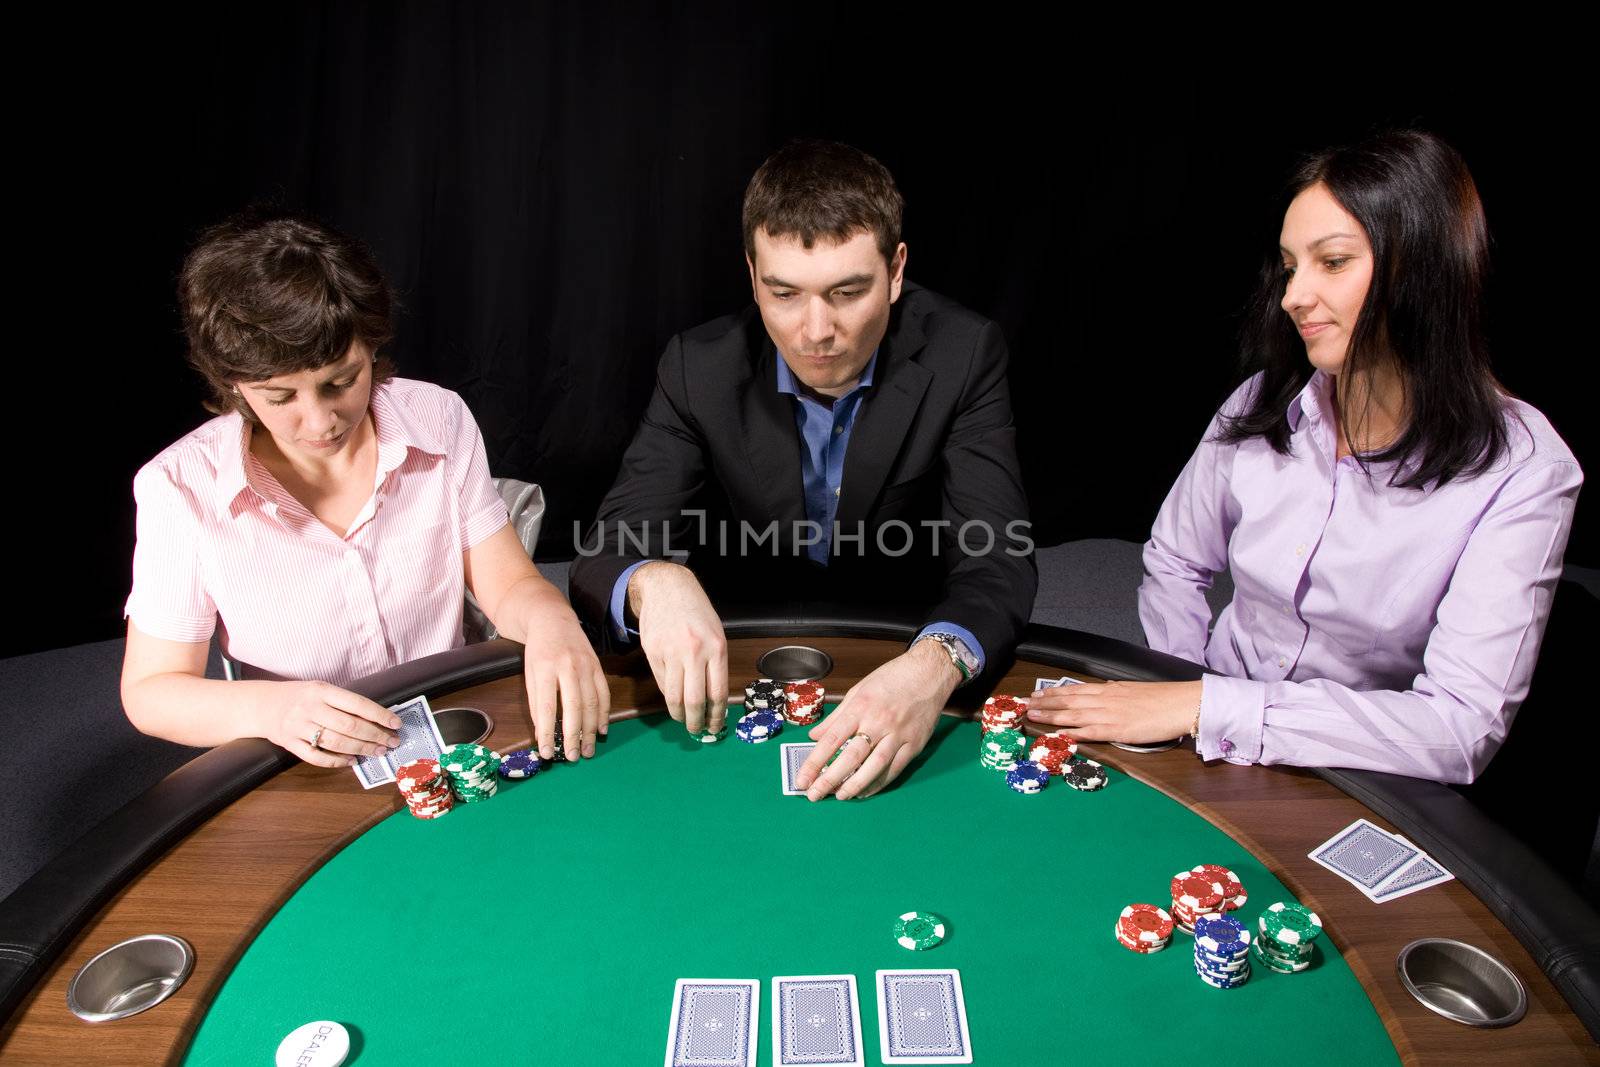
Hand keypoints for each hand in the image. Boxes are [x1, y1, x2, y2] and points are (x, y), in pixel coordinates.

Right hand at [263, 681, 400, 768]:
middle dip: (375, 736)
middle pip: (349, 726)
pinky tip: (352, 760)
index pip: (357, 703)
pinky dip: (337, 761)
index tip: (396, 724)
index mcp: (321, 690)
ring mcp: (298, 727)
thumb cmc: (299, 696)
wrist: (261, 704)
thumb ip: (344, 702)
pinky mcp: (290, 744)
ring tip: (378, 751)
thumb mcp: (320, 689)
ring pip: (336, 743)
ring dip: (361, 749)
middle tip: (392, 742)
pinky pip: (317, 757)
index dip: (379, 715)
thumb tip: (377, 718)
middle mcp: (310, 708)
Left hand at [522, 601, 611, 759]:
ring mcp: (586, 666)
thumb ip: (536, 703)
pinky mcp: (598, 666)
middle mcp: (568, 667)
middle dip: (574, 735)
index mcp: (545, 669)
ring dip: (591, 730)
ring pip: (591, 703)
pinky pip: (604, 694)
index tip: (548, 752)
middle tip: (573, 757)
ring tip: (587, 749)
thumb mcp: (529, 674)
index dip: (548, 732)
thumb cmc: (538, 651)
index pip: (547, 707)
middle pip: (574, 707)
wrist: (553, 620)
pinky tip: (601, 730)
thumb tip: (542, 733)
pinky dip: (603, 714)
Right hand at [632, 562, 728, 735]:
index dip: (716, 716)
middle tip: (696, 730)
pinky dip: (668, 695)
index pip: (717, 693)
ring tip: (683, 719)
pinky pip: (662, 683)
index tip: (715, 726)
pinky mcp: (653, 653)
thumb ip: (714, 665)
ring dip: (679, 714)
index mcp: (716, 648)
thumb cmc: (696, 613)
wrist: (668, 589)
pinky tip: (673, 699)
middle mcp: (694, 651)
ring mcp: (671, 653)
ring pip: (674, 696)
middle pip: (695, 700)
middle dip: (696, 721)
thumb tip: (714, 701)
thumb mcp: (715, 634)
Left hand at [795, 640, 959, 800]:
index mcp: (861, 707)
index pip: (831, 739)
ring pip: (874, 766)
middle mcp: (878, 722)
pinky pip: (894, 769)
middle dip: (830, 779)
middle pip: (850, 756)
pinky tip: (865, 791)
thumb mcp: (858, 690)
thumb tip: (815, 736)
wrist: (929, 673)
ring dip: (854, 785)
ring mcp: (898, 734)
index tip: (802, 779)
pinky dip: (878, 783)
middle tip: (814, 794)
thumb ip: (836, 716)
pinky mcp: (914, 744)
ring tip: (840, 796)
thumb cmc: (893, 678)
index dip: (814, 762)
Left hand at [1025, 679, 1200, 742]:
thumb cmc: (1161, 698)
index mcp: (1108, 690)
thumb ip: (1116, 691)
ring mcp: (1110, 714)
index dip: (1052, 693)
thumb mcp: (1132, 689)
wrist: (1181, 703)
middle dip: (1043, 703)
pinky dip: (1075, 733)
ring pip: (1073, 714)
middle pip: (1067, 700)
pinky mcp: (1118, 729)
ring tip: (1031, 716)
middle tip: (1022, 704)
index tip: (1035, 694)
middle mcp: (1104, 699)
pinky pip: (1092, 732)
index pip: (1073, 689)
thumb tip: (1105, 688)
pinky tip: (1060, 735)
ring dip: (1050, 716)